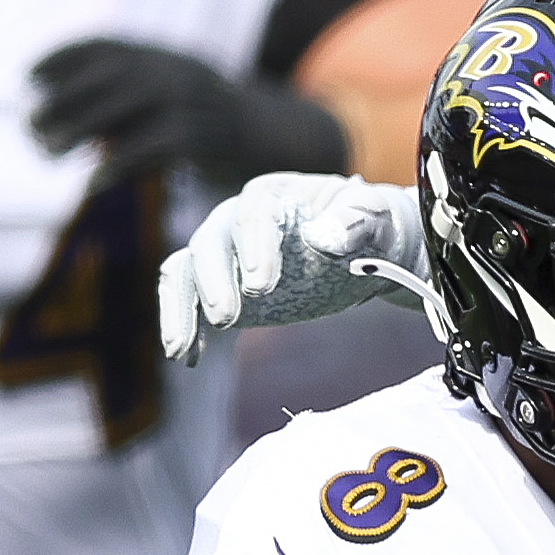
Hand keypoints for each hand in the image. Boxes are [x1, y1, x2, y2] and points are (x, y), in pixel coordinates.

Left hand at [28, 37, 347, 189]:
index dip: (65, 57)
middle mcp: (176, 70)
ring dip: (79, 127)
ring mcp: (193, 99)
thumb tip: (68, 118)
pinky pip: (151, 146)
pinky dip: (118, 165)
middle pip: (107, 76)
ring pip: (124, 105)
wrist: (284, 138)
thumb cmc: (217, 127)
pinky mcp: (206, 135)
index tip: (30, 75)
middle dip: (63, 100)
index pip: (106, 46)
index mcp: (165, 57)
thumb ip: (128, 103)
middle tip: (30, 128)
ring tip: (48, 150)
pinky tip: (93, 183)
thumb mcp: (174, 100)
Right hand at [159, 170, 416, 365]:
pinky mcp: (226, 289)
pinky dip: (189, 329)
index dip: (254, 248)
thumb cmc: (370, 224)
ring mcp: (227, 256)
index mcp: (274, 195)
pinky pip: (192, 304)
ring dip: (181, 309)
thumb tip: (323, 237)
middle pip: (210, 244)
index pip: (254, 214)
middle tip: (226, 319)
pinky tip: (190, 359)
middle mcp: (237, 220)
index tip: (261, 286)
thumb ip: (355, 220)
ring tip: (180, 349)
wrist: (365, 248)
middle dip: (214, 282)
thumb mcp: (375, 214)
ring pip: (186, 272)